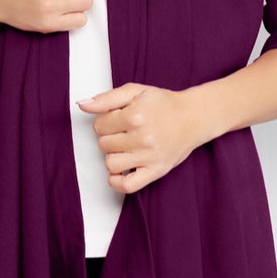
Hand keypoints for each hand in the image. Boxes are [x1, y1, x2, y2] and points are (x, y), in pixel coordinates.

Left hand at [76, 83, 201, 192]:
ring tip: (126, 148)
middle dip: (110, 137)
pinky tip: (123, 169)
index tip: (118, 119)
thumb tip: (82, 104)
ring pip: (111, 164)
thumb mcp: (135, 91)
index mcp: (135, 116)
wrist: (193, 117)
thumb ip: (107, 98)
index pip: (99, 125)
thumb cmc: (164, 104)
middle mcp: (142, 138)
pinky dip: (118, 181)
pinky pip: (127, 186)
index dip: (106, 121)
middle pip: (103, 144)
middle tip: (125, 132)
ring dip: (114, 156)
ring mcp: (149, 157)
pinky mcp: (155, 171)